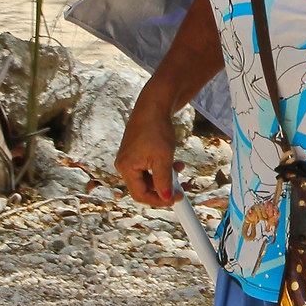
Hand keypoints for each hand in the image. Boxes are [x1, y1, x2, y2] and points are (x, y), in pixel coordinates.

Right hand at [116, 91, 178, 207]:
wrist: (154, 105)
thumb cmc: (156, 129)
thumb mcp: (163, 159)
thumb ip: (164, 181)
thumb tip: (166, 198)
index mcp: (126, 168)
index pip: (140, 195)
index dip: (159, 200)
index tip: (176, 198)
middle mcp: (124, 165)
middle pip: (144, 187)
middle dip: (163, 187)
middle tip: (180, 187)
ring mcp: (130, 158)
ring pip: (148, 178)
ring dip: (165, 177)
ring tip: (179, 168)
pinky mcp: (136, 153)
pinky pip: (148, 168)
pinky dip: (161, 168)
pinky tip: (174, 162)